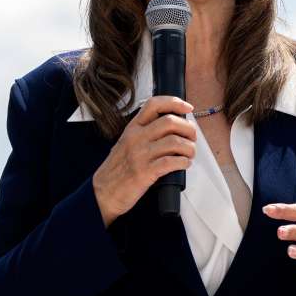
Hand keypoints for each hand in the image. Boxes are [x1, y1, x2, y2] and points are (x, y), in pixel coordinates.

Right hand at [92, 96, 195, 225]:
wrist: (103, 192)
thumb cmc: (117, 169)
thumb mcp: (126, 143)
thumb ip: (145, 133)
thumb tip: (173, 126)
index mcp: (132, 128)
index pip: (154, 105)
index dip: (174, 102)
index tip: (188, 108)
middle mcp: (136, 138)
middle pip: (170, 122)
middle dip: (188, 129)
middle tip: (192, 138)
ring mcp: (140, 155)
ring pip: (174, 142)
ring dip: (189, 148)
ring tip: (189, 154)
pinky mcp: (145, 172)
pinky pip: (171, 162)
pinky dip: (183, 162)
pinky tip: (184, 164)